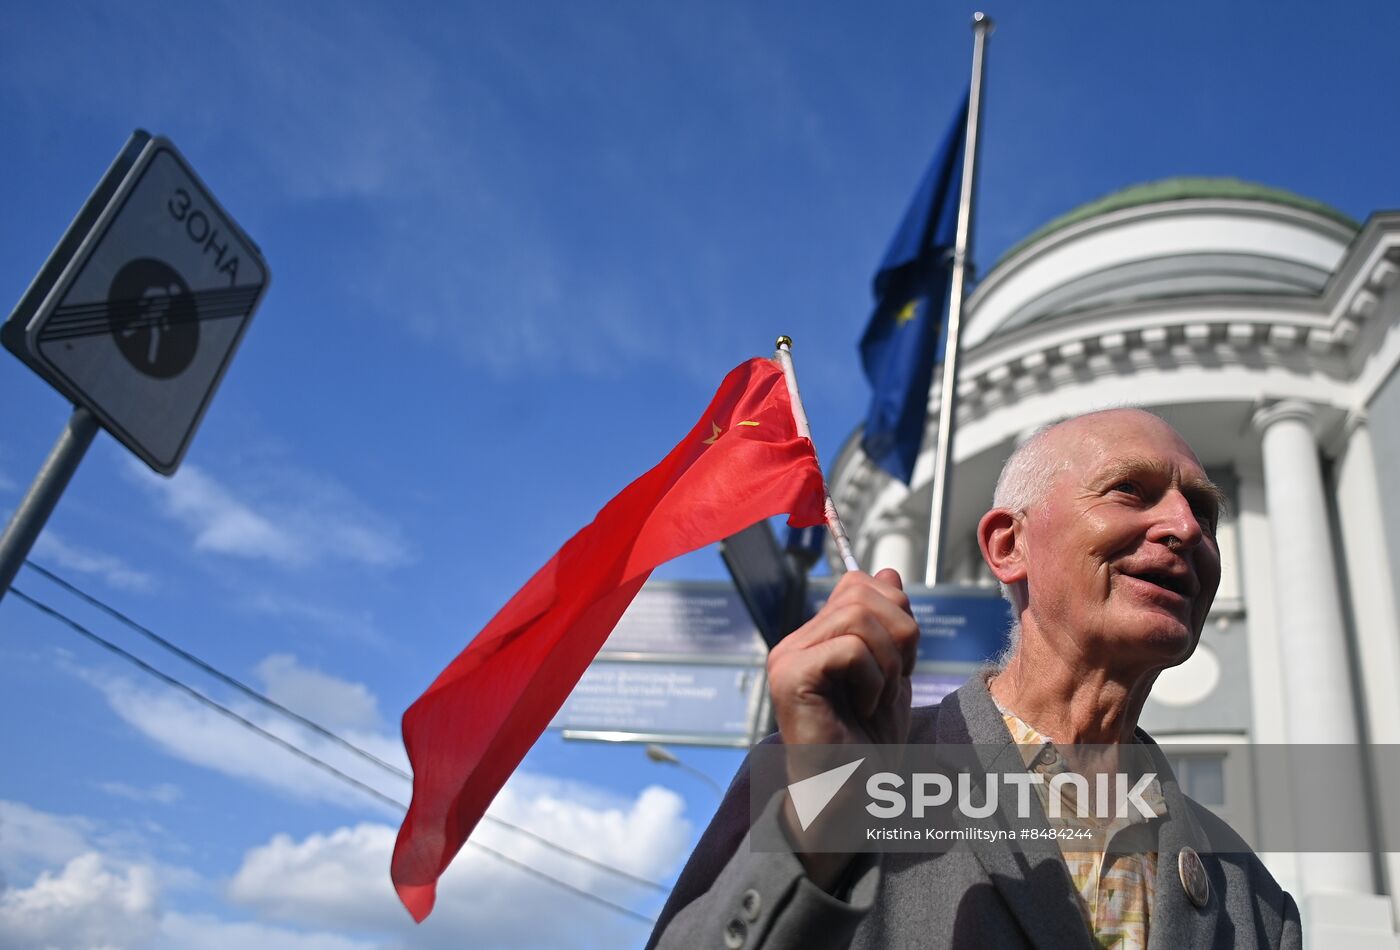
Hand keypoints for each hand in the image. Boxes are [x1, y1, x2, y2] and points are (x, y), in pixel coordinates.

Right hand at [767, 568, 918, 748]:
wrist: (852, 796)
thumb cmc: (869, 745)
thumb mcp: (890, 673)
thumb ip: (888, 626)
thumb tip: (887, 572)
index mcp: (814, 638)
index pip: (858, 584)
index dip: (896, 612)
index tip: (901, 661)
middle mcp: (794, 642)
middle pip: (861, 593)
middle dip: (900, 633)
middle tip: (896, 679)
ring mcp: (788, 658)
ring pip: (858, 617)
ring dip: (888, 661)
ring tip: (879, 697)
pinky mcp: (791, 677)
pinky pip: (850, 649)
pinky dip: (873, 679)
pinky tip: (865, 707)